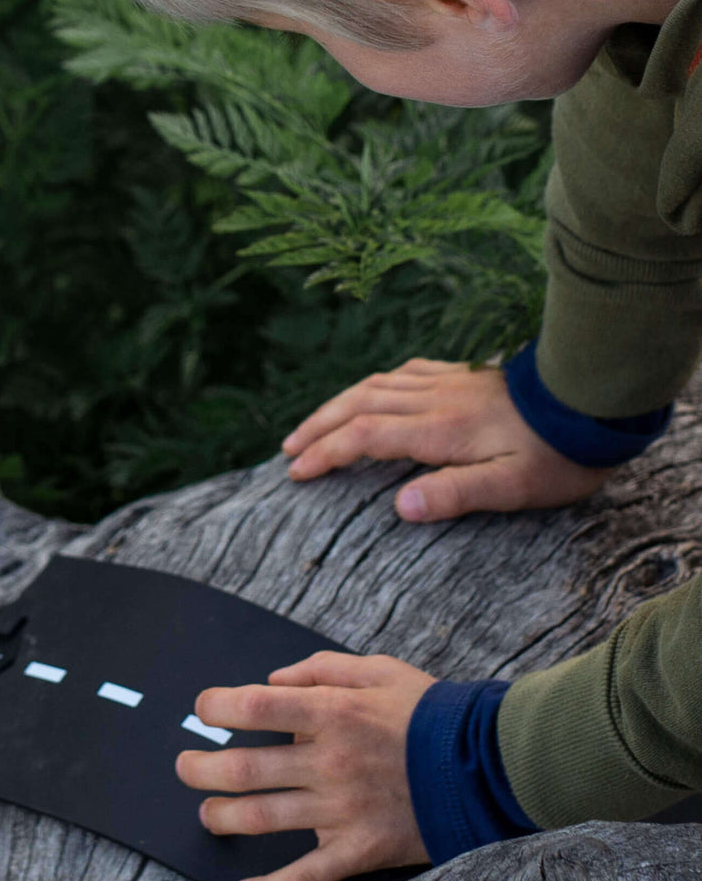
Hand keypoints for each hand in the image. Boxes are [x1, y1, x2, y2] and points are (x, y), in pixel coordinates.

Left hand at [176, 651, 435, 880]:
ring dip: (221, 817)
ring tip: (207, 813)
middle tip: (186, 767)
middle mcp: (329, 762)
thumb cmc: (432, 712)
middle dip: (200, 769)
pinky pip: (305, 876)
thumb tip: (272, 678)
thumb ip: (321, 670)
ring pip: (261, 818)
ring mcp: (342, 809)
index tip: (205, 709)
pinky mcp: (359, 849)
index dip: (216, 706)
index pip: (253, 707)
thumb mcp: (379, 670)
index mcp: (331, 713)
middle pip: (242, 768)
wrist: (492, 765)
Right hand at [280, 358, 609, 522]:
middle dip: (316, 427)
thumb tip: (401, 508)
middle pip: (357, 406)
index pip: (364, 438)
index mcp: (439, 431)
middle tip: (287, 450)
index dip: (325, 453)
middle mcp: (433, 400)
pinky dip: (373, 384)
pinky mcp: (462, 374)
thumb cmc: (557, 453)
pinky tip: (370, 391)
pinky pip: (403, 372)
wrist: (592, 399)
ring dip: (336, 405)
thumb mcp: (513, 486)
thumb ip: (455, 495)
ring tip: (312, 424)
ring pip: (374, 386)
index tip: (297, 471)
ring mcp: (447, 382)